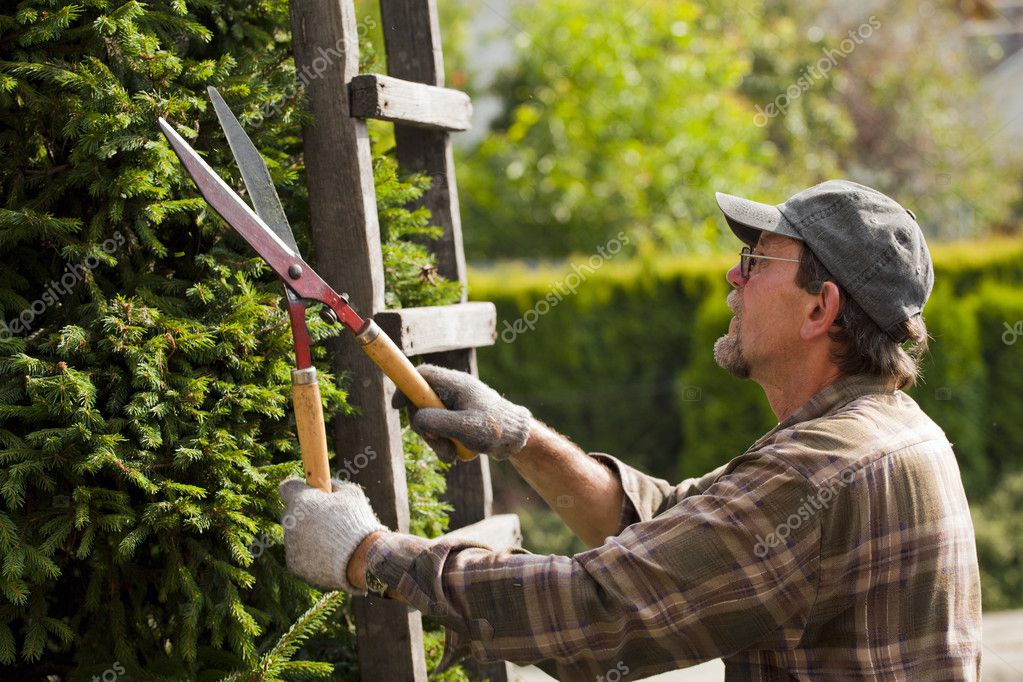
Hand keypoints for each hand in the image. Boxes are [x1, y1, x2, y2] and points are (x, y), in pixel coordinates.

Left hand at [278, 478, 387, 592]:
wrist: (360, 559)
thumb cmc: (357, 522)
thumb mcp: (351, 493)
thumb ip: (334, 485)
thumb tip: (327, 485)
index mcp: (301, 500)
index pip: (287, 487)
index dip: (299, 490)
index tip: (310, 494)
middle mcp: (289, 522)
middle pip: (292, 514)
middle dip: (306, 516)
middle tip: (329, 521)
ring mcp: (289, 545)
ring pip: (296, 536)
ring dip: (310, 536)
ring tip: (334, 542)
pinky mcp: (293, 565)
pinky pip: (300, 556)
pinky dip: (311, 556)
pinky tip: (330, 556)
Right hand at [391, 364, 531, 462]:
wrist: (517, 440)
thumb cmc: (496, 429)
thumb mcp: (465, 427)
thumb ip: (438, 422)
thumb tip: (416, 419)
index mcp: (456, 384)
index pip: (422, 375)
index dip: (405, 386)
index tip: (397, 406)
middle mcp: (453, 392)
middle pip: (421, 403)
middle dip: (423, 427)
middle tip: (436, 443)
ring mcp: (455, 406)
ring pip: (429, 421)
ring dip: (435, 441)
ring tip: (452, 455)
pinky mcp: (457, 420)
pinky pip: (440, 431)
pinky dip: (444, 445)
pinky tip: (457, 454)